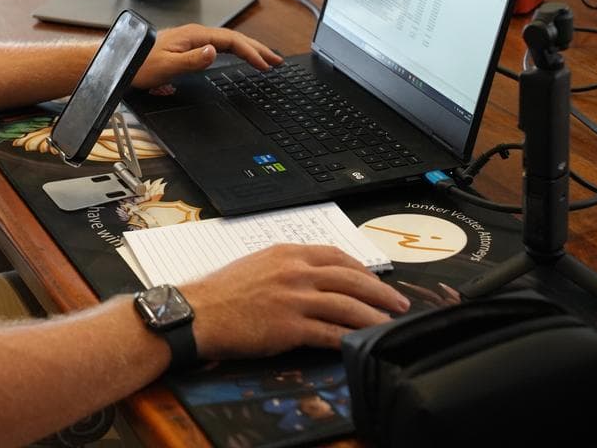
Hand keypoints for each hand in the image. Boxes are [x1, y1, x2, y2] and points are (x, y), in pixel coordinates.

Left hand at [131, 24, 280, 88]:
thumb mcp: (167, 66)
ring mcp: (192, 39)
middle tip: (277, 60)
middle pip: (233, 39)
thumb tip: (215, 51)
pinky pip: (219, 45)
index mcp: (194, 35)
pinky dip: (234, 51)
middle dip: (257, 49)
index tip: (265, 65)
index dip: (251, 53)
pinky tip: (239, 56)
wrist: (121, 62)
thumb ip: (192, 60)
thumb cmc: (140, 64)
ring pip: (227, 41)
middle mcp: (195, 33)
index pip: (231, 41)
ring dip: (248, 49)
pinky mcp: (188, 46)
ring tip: (265, 58)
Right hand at [181, 244, 410, 357]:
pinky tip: (363, 343)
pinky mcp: (291, 326)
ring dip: (374, 317)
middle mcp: (295, 271)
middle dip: (380, 292)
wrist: (197, 313)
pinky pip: (331, 332)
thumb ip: (286, 266)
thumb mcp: (255, 264)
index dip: (362, 269)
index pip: (336, 255)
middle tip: (399, 303)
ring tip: (390, 325)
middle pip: (351, 279)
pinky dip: (352, 338)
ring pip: (348, 305)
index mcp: (287, 252)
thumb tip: (311, 277)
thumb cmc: (220, 292)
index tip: (375, 279)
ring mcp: (294, 298)